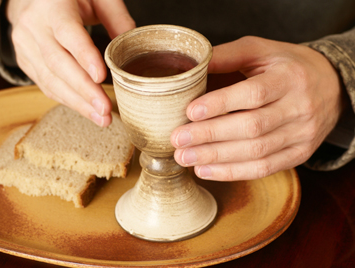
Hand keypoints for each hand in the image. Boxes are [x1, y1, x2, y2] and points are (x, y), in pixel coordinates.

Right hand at [6, 0, 134, 125]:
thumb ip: (116, 18)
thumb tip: (131, 51)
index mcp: (52, 6)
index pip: (68, 34)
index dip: (84, 57)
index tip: (102, 78)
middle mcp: (33, 26)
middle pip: (58, 64)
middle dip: (84, 91)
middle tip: (105, 109)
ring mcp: (25, 45)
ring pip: (50, 80)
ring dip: (77, 103)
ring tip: (101, 118)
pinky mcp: (24, 61)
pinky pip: (46, 85)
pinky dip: (67, 100)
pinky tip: (86, 110)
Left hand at [171, 36, 345, 180]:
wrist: (331, 86)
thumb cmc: (288, 66)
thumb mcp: (263, 51)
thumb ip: (229, 56)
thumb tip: (192, 66)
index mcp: (289, 77)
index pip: (253, 93)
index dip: (221, 103)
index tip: (190, 111)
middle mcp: (299, 108)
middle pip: (252, 127)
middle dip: (210, 136)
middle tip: (178, 140)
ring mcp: (302, 135)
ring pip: (256, 152)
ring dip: (216, 158)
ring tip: (185, 157)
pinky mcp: (300, 154)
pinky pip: (264, 168)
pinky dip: (232, 172)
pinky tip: (205, 170)